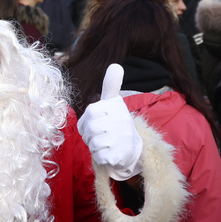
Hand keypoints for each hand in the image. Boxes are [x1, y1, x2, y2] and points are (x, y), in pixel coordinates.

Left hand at [78, 64, 142, 179]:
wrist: (133, 148)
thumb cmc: (117, 123)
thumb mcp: (114, 102)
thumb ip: (111, 85)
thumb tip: (115, 65)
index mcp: (115, 106)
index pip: (89, 114)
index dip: (87, 122)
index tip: (98, 123)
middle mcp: (120, 120)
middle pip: (89, 130)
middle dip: (91, 135)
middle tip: (102, 135)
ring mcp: (120, 139)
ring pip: (92, 143)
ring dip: (95, 146)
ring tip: (106, 143)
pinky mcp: (118, 155)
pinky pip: (98, 156)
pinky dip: (101, 156)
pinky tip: (110, 152)